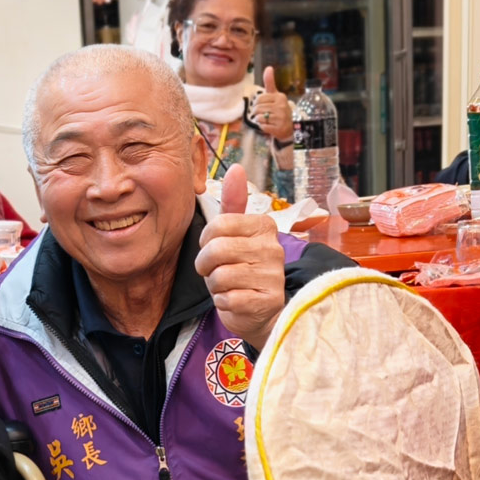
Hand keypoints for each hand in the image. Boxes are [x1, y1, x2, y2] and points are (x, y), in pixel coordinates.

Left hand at [193, 166, 286, 350]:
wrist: (259, 311)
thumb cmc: (243, 269)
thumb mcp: (236, 234)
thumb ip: (234, 203)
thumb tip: (236, 167)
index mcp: (264, 226)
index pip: (218, 225)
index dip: (206, 242)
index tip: (213, 250)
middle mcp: (273, 248)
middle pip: (216, 250)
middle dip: (206, 265)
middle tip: (216, 271)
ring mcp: (273, 276)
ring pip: (219, 276)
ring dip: (215, 286)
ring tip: (229, 286)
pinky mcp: (267, 301)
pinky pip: (227, 298)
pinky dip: (223, 302)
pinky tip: (236, 301)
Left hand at [250, 66, 293, 141]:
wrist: (289, 127)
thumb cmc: (279, 109)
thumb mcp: (275, 95)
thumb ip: (270, 82)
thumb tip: (268, 67)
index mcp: (280, 97)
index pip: (259, 99)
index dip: (257, 103)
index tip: (263, 105)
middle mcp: (281, 106)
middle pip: (257, 108)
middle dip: (257, 112)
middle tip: (263, 114)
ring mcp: (280, 118)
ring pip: (258, 117)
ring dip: (259, 119)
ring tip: (266, 119)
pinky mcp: (278, 128)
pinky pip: (262, 126)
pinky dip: (262, 127)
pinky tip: (269, 126)